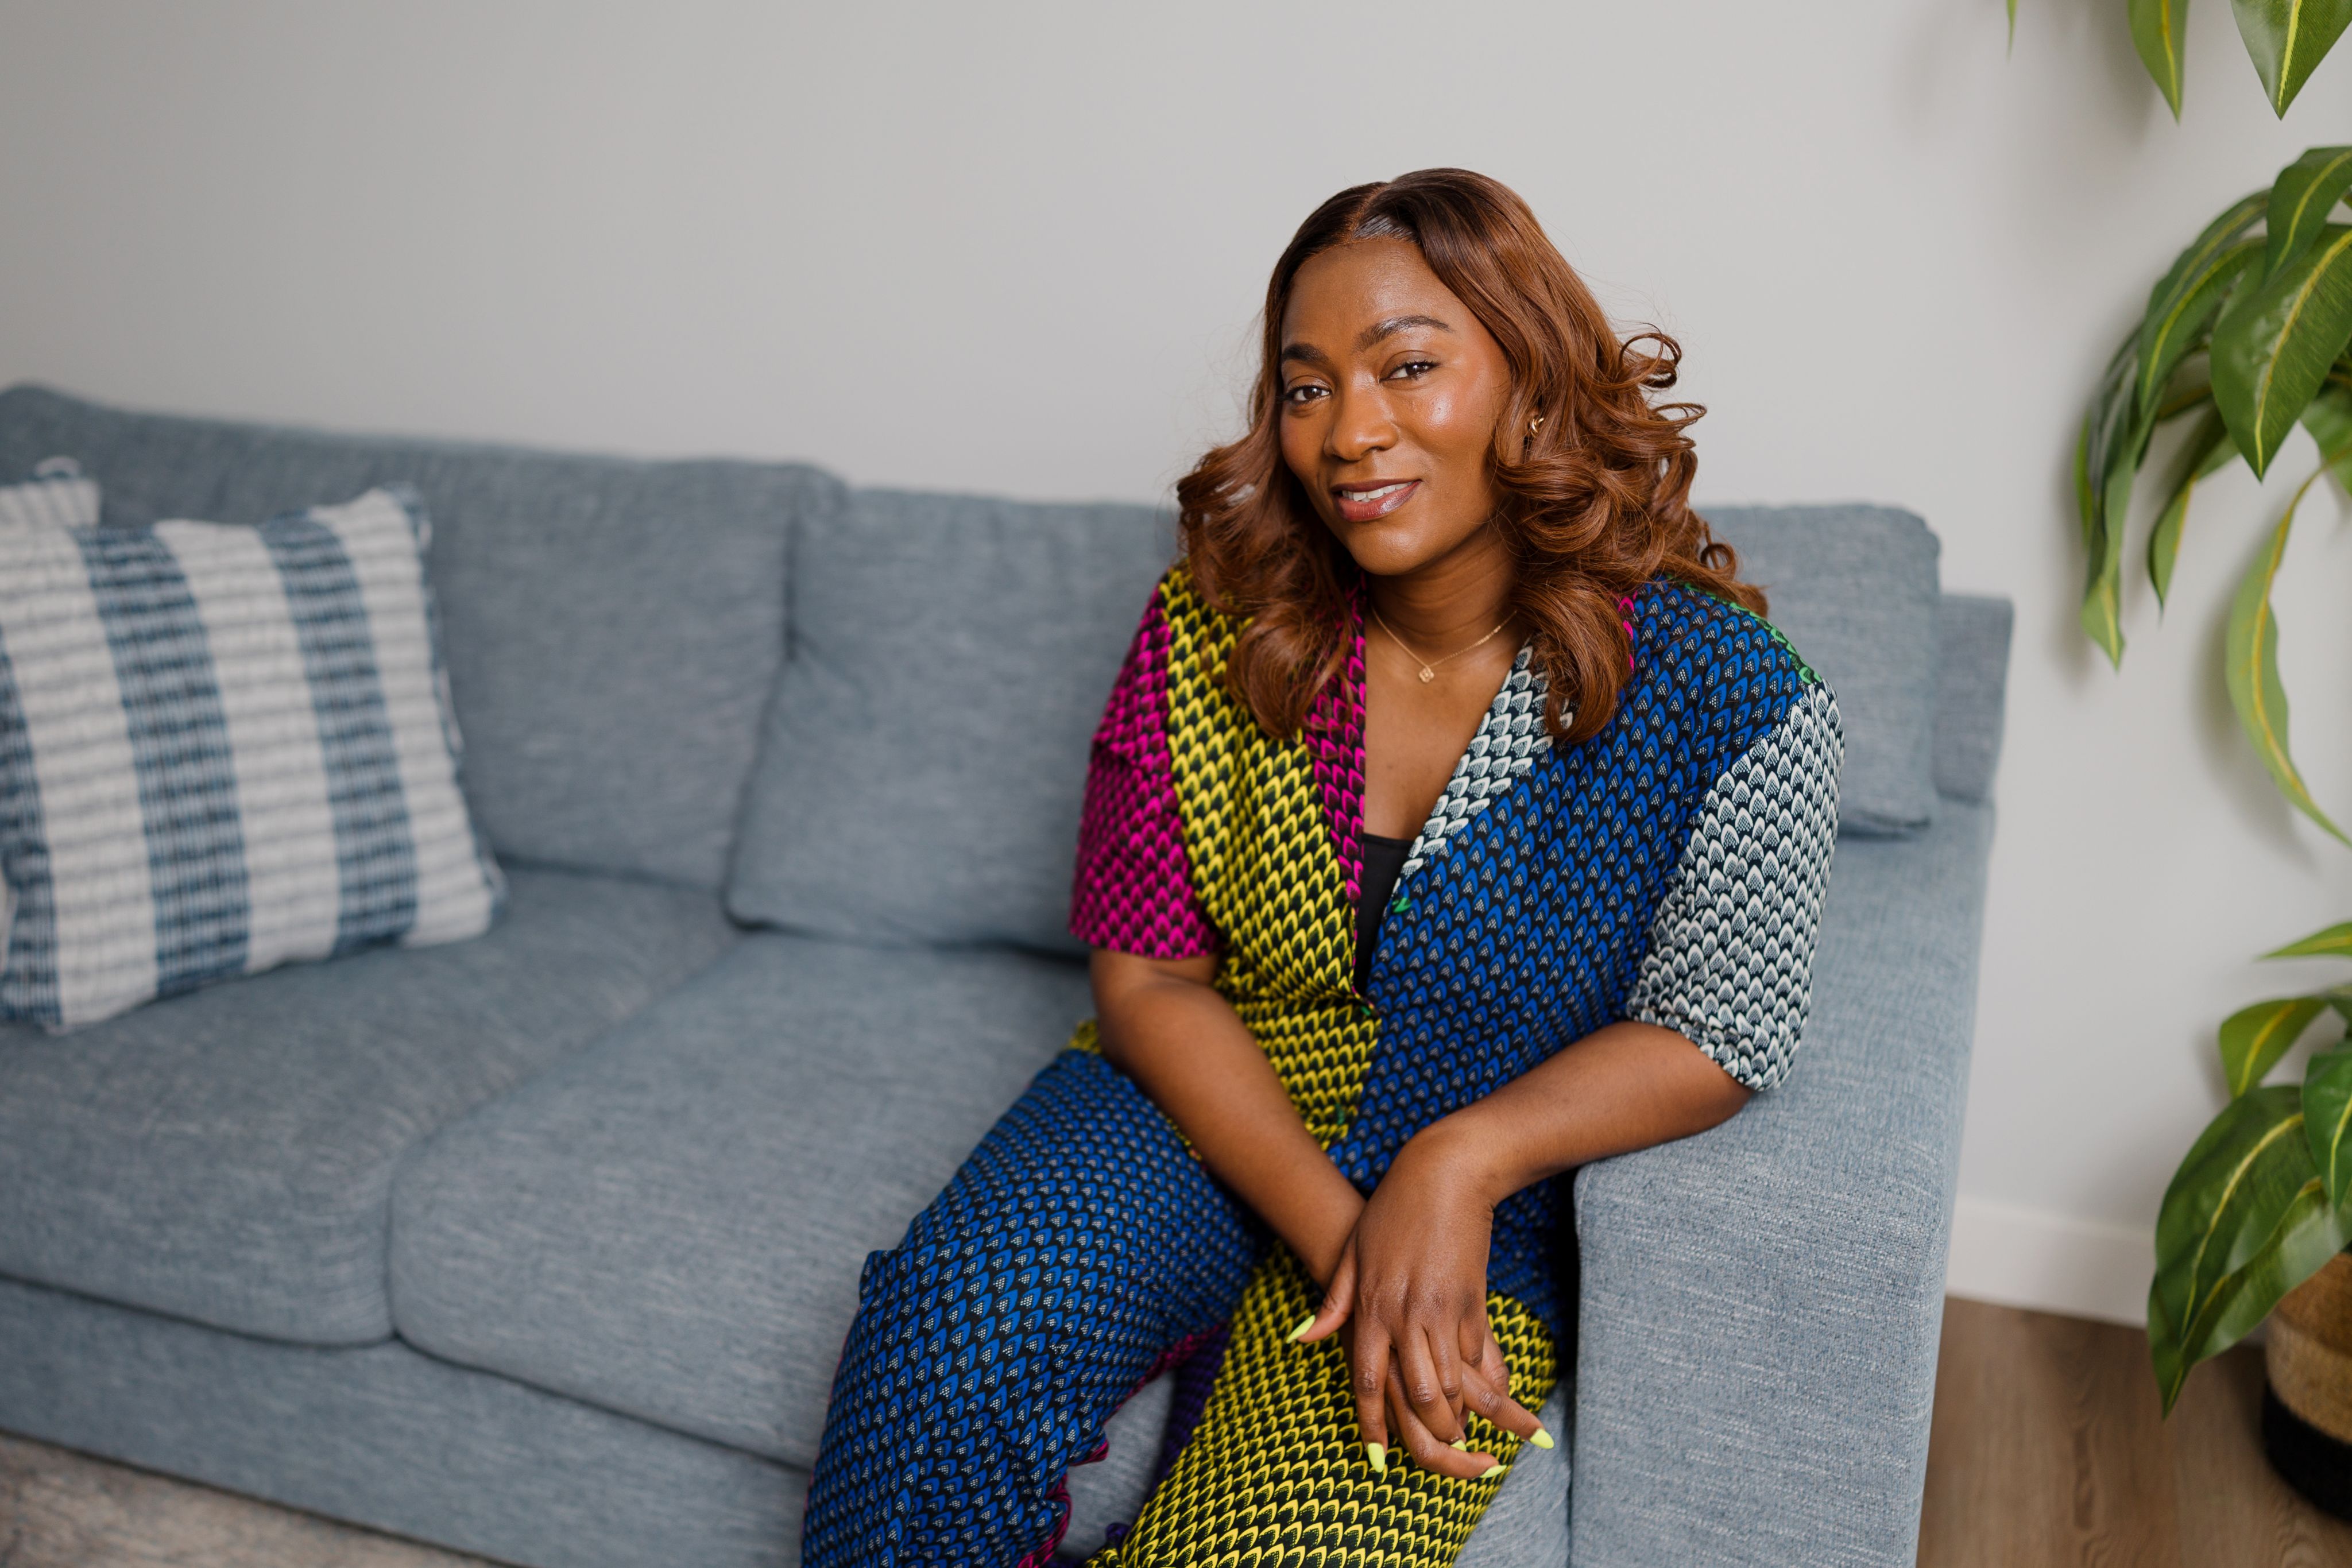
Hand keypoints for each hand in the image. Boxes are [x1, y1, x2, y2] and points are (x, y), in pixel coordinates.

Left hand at [1294, 1126, 1548, 1478]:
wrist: (1443, 1173)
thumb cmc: (1392, 1211)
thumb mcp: (1352, 1253)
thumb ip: (1333, 1302)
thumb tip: (1303, 1339)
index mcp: (1370, 1307)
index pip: (1364, 1380)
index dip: (1372, 1425)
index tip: (1379, 1460)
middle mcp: (1403, 1316)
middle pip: (1414, 1395)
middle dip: (1432, 1437)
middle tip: (1448, 1459)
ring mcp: (1441, 1310)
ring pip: (1450, 1384)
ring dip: (1462, 1421)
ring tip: (1475, 1447)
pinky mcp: (1474, 1300)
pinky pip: (1479, 1356)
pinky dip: (1487, 1386)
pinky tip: (1494, 1403)